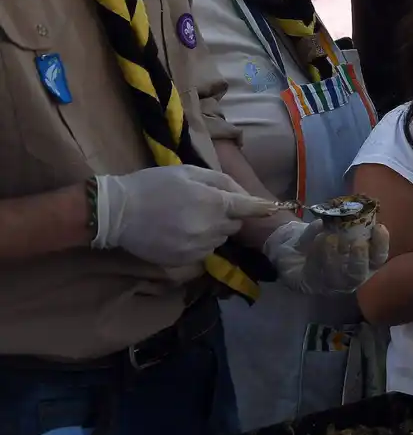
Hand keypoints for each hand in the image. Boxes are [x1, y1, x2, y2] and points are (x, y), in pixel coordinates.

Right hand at [93, 167, 277, 265]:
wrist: (117, 212)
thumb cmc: (153, 185)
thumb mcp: (188, 172)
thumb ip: (220, 181)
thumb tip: (242, 193)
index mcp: (214, 203)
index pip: (250, 208)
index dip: (261, 208)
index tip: (272, 208)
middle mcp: (212, 228)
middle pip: (234, 224)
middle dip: (226, 215)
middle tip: (204, 205)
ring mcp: (199, 247)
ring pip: (220, 238)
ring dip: (213, 230)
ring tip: (188, 219)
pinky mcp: (185, 261)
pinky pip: (203, 252)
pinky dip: (199, 243)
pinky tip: (179, 232)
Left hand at [265, 219, 389, 293]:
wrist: (296, 247)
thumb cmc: (326, 236)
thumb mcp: (337, 226)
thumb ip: (345, 222)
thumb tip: (348, 211)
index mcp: (363, 262)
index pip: (378, 258)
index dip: (381, 244)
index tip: (379, 227)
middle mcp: (349, 276)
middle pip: (359, 274)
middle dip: (359, 258)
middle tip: (357, 242)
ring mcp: (329, 283)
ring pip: (335, 276)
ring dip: (333, 255)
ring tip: (329, 237)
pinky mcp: (309, 283)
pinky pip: (314, 272)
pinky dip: (316, 254)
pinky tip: (317, 238)